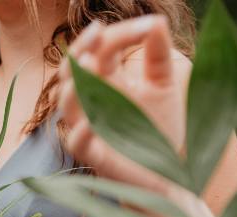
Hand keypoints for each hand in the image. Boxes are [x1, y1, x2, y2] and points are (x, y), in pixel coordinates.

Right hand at [58, 15, 188, 193]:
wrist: (170, 176)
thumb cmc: (160, 131)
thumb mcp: (163, 85)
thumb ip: (157, 54)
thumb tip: (157, 20)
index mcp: (107, 82)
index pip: (101, 50)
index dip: (120, 34)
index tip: (148, 26)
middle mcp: (92, 103)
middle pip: (72, 71)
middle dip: (80, 49)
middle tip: (98, 31)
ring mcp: (90, 129)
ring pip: (67, 105)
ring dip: (74, 86)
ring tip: (89, 65)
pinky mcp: (96, 158)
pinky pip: (77, 144)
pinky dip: (80, 133)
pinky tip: (91, 123)